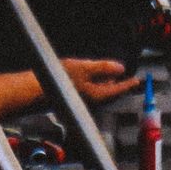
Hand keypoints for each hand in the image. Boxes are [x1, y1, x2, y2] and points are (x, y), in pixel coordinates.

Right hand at [0, 59, 137, 119]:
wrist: (33, 92)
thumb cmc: (59, 80)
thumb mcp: (84, 68)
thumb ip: (103, 68)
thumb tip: (121, 68)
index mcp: (99, 95)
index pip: (118, 89)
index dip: (128, 84)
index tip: (137, 80)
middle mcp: (92, 101)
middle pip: (109, 92)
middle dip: (116, 84)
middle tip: (123, 77)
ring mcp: (81, 101)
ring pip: (97, 92)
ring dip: (103, 83)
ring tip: (106, 74)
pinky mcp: (71, 99)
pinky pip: (86, 92)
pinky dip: (91, 84)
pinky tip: (86, 77)